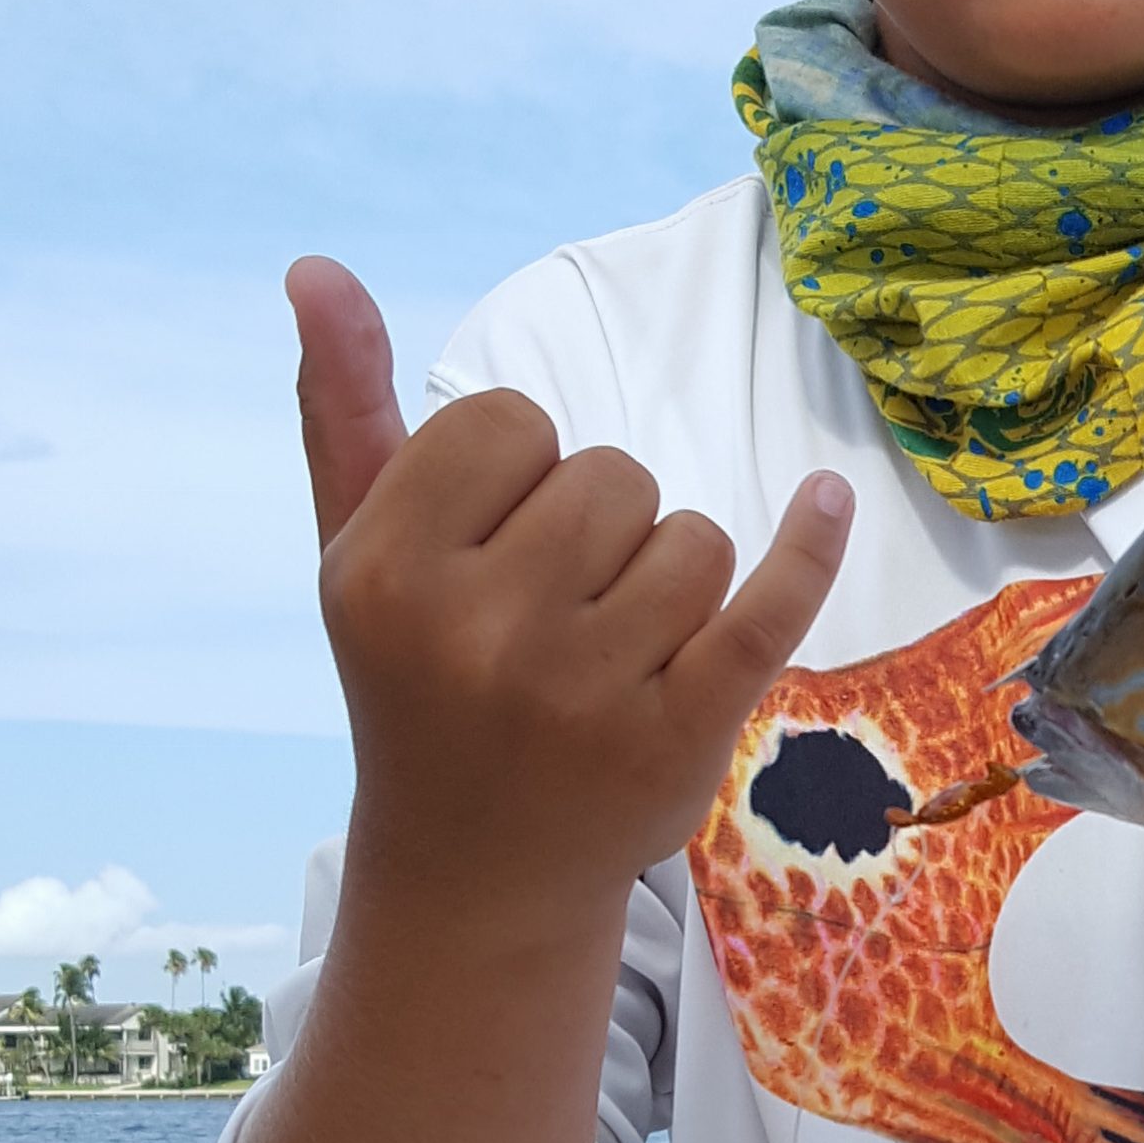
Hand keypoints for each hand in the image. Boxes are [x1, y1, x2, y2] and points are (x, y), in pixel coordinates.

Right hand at [289, 258, 852, 937]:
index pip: (509, 419)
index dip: (519, 465)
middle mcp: (480, 632)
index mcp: (387, 572)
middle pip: (611, 474)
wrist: (476, 874)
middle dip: (600, 521)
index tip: (495, 540)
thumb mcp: (359, 554)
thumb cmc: (421, 681)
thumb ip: (344, 408)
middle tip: (553, 611)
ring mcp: (586, 693)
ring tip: (612, 645)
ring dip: (670, 573)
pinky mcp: (680, 739)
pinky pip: (769, 608)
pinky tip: (827, 500)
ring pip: (692, 536)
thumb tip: (316, 269)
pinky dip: (808, 549)